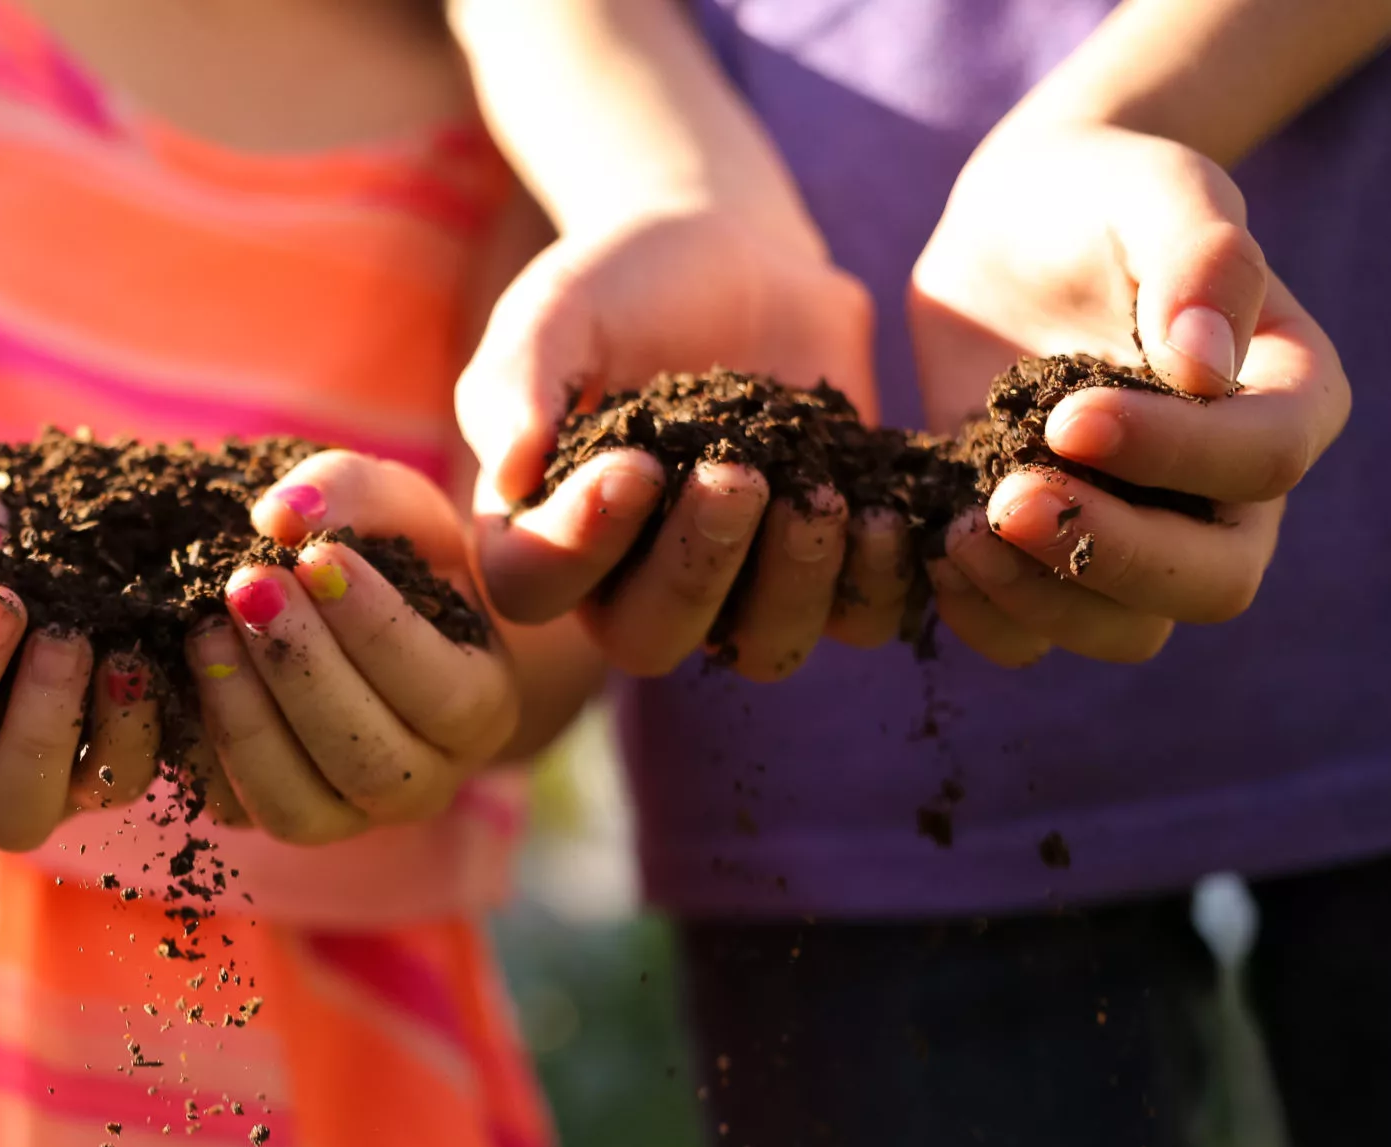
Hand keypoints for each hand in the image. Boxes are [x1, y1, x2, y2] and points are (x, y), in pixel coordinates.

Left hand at [184, 451, 518, 844]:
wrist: (350, 613)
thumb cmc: (391, 557)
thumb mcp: (394, 507)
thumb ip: (352, 492)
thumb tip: (282, 516)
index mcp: (480, 708)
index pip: (443, 694)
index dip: (378, 631)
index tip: (318, 559)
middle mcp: (424, 781)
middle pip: (370, 761)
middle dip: (304, 672)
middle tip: (249, 585)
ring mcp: (350, 815)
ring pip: (300, 807)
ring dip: (247, 719)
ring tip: (206, 631)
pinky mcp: (279, 816)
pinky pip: (236, 812)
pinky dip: (203, 747)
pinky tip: (182, 673)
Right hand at [458, 207, 911, 679]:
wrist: (733, 255)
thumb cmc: (618, 287)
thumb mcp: (553, 313)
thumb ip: (517, 386)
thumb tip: (508, 477)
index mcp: (547, 531)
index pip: (533, 587)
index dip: (577, 547)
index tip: (633, 463)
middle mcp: (633, 582)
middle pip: (648, 640)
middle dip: (694, 569)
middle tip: (734, 476)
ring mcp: (737, 582)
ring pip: (762, 648)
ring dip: (793, 587)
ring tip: (815, 495)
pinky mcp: (826, 561)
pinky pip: (858, 618)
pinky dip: (875, 582)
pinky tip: (881, 511)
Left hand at [908, 120, 1349, 664]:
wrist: (1015, 230)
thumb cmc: (1102, 197)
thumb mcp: (1157, 189)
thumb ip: (1203, 257)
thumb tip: (1207, 367)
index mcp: (1284, 399)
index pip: (1263, 461)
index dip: (1172, 455)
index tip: (1067, 415)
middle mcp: (1227, 491)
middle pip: (1215, 583)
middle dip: (1109, 555)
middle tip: (1005, 500)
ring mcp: (1139, 533)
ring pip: (1126, 631)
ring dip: (1041, 600)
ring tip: (959, 530)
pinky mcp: (1050, 555)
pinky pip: (1035, 634)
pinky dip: (984, 614)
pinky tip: (932, 547)